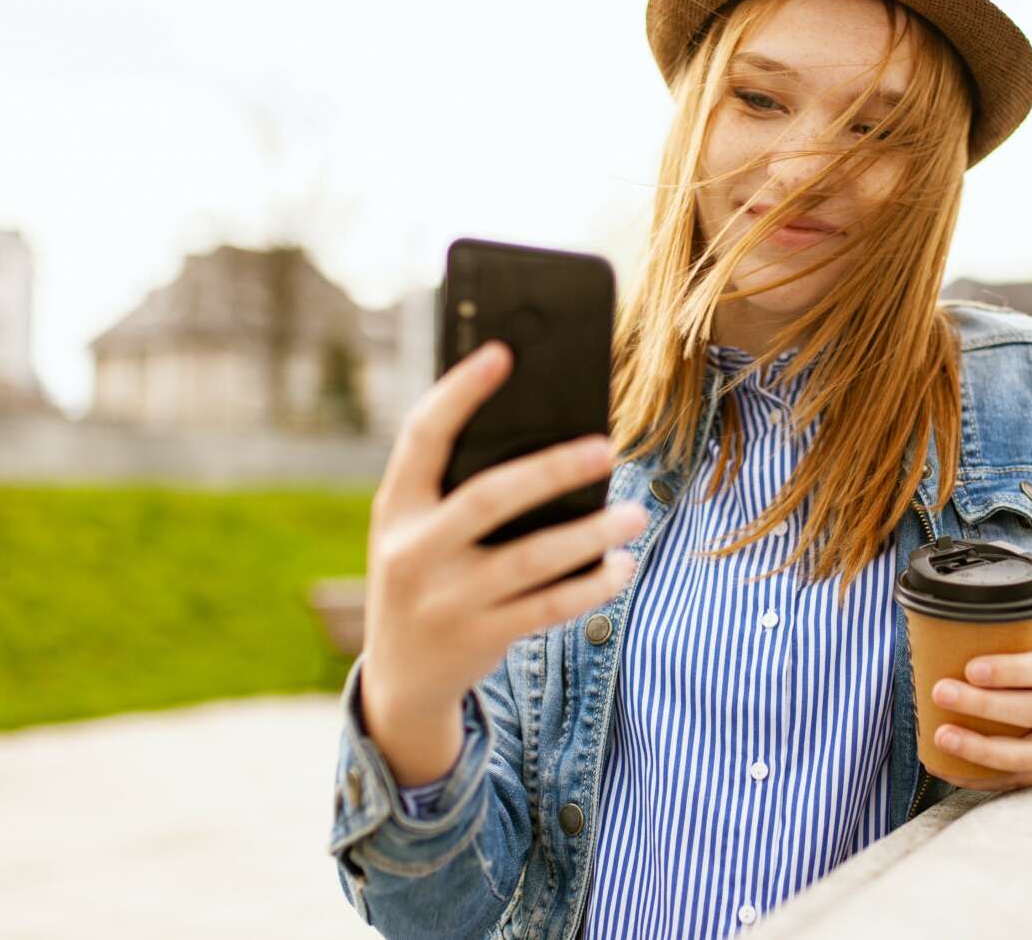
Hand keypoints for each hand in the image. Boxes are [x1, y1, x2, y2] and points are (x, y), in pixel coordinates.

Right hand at [360, 339, 648, 773]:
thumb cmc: (428, 576)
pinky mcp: (479, 639)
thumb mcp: (418, 531)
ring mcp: (445, 600)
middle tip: (607, 447)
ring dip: (591, 533)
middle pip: (489, 497)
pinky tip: (622, 565)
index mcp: (397, 507)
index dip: (460, 391)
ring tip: (634, 513)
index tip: (502, 352)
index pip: (422, 435)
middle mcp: (414, 551)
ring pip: (531, 559)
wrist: (401, 679)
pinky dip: (591, 584)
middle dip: (552, 469)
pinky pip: (548, 608)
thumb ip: (458, 488)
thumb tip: (549, 434)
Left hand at [925, 618, 1031, 790]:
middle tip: (940, 693)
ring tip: (940, 738)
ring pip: (1030, 756)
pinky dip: (981, 778)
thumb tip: (950, 622)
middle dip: (984, 706)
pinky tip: (946, 767)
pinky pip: (1020, 780)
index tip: (970, 668)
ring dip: (981, 750)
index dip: (1011, 671)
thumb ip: (1015, 629)